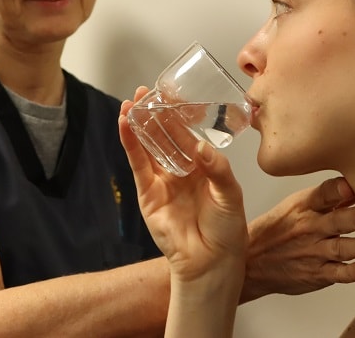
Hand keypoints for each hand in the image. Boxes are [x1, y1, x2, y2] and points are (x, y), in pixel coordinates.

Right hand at [119, 90, 248, 283]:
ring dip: (138, 124)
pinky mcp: (147, 194)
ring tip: (131, 102)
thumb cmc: (227, 230)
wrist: (212, 262)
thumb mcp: (230, 193)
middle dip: (154, 113)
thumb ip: (216, 168)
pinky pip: (137, 164)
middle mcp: (180, 169)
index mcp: (202, 166)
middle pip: (163, 135)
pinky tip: (124, 125)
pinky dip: (130, 144)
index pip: (186, 133)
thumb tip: (200, 147)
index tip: (171, 93)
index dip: (177, 114)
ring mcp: (162, 181)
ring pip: (147, 146)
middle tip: (145, 91)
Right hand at [241, 177, 354, 300]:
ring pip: (341, 248)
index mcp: (304, 206)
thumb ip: (327, 197)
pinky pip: (336, 274)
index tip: (350, 186)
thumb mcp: (295, 206)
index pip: (323, 194)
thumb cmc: (278, 229)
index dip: (337, 190)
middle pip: (336, 221)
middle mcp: (310, 227)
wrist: (251, 261)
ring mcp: (313, 252)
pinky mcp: (316, 274)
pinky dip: (350, 273)